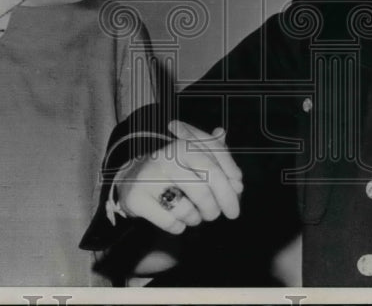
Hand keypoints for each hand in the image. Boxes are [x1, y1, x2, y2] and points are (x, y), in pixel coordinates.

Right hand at [115, 120, 243, 234]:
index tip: (240, 188)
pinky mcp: (137, 198)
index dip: (232, 171)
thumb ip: (218, 166)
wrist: (131, 181)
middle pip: (209, 179)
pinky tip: (176, 221)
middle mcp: (166, 157)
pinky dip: (179, 227)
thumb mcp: (193, 161)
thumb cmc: (173, 173)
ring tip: (195, 215)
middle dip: (225, 200)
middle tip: (231, 214)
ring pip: (190, 207)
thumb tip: (238, 182)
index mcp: (183, 144)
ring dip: (198, 217)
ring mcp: (150, 177)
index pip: (216, 152)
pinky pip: (171, 221)